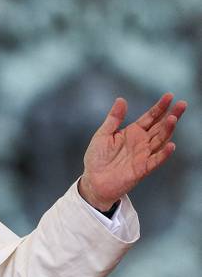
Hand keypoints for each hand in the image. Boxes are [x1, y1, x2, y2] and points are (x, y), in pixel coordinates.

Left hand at [79, 93, 185, 210]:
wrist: (94, 181)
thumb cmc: (97, 158)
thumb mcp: (102, 134)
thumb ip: (114, 118)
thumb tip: (121, 99)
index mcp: (132, 132)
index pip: (150, 117)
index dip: (159, 107)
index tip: (169, 96)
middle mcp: (141, 142)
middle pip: (160, 126)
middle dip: (171, 115)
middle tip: (182, 104)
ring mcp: (144, 155)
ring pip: (160, 140)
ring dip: (168, 130)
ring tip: (173, 119)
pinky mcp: (142, 168)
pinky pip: (156, 160)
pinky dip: (164, 154)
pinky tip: (171, 145)